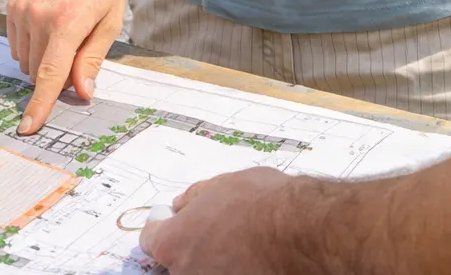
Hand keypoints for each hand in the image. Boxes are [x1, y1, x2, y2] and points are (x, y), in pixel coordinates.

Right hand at [6, 0, 125, 134]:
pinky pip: (18, 46)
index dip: (40, 105)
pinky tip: (50, 27)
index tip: (28, 127)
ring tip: (65, 33)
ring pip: (26, 62)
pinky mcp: (13, 7)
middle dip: (55, 75)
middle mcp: (40, 17)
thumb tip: (81, 92)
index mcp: (68, 22)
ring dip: (43, 61)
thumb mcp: (110, 23)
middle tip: (76, 52)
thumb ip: (92, 59)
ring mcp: (23, 11)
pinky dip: (33, 47)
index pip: (50, 74)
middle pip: (38, 72)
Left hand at [139, 168, 305, 274]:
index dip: (164, 227)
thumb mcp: (222, 184)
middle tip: (217, 233)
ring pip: (202, 274)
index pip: (151, 240)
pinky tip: (253, 262)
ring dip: (214, 264)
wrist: (299, 232)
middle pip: (177, 263)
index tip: (177, 221)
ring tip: (241, 248)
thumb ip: (195, 197)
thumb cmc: (260, 203)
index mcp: (174, 243)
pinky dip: (235, 271)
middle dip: (192, 249)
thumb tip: (181, 204)